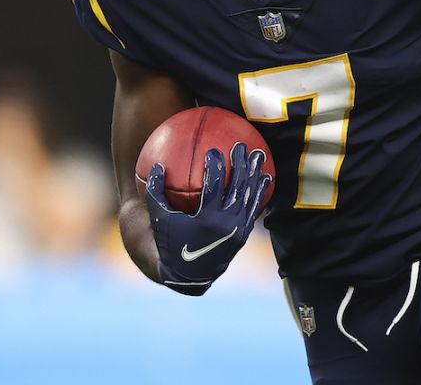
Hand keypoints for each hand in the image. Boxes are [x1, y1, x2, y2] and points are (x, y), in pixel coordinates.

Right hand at [144, 142, 271, 295]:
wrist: (187, 275)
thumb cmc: (169, 242)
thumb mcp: (158, 219)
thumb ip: (155, 192)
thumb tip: (156, 166)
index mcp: (207, 219)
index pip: (215, 185)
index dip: (216, 165)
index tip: (215, 150)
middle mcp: (226, 224)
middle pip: (239, 187)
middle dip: (241, 164)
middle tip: (241, 146)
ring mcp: (238, 230)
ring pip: (251, 196)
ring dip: (256, 173)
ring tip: (260, 154)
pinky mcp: (243, 234)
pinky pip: (254, 208)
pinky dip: (260, 192)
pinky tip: (265, 177)